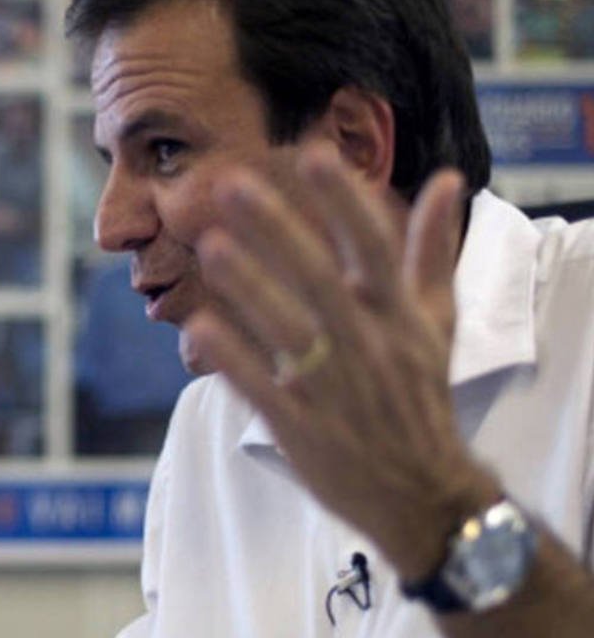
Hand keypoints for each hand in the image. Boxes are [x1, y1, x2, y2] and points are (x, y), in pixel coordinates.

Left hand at [184, 143, 500, 579]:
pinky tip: (200, 330)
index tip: (313, 154)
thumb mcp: (438, 324)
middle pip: (319, 279)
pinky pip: (263, 390)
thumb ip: (432, 252)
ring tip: (211, 246)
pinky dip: (234, 361)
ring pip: (287, 330)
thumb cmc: (422, 396)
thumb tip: (447, 182)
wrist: (423, 492)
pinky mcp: (303, 429)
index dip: (343, 200)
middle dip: (277, 230)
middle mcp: (367, 345)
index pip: (372, 247)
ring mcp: (333, 389)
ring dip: (250, 287)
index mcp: (397, 315)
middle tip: (233, 185)